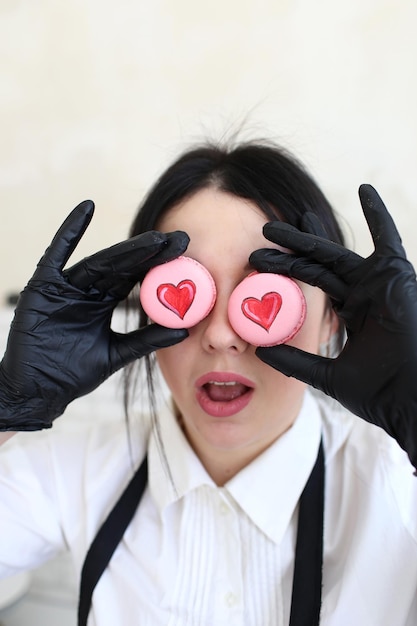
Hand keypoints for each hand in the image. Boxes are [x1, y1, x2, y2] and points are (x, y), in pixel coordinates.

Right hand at [0, 201, 188, 429]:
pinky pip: (56, 254)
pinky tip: (87, 208)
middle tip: (178, 238)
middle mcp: (87, 289)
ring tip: (153, 240)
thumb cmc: (74, 374)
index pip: (135, 277)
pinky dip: (69, 231)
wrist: (40, 391)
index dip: (158, 264)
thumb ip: (146, 340)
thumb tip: (184, 330)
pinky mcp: (44, 286)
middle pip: (122, 265)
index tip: (185, 250)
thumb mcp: (117, 353)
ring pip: (99, 262)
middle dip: (150, 252)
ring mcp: (66, 286)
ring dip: (126, 249)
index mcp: (103, 302)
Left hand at [250, 185, 416, 467]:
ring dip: (307, 236)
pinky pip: (388, 238)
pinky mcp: (395, 275)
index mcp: (349, 314)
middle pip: (317, 265)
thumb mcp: (326, 374)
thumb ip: (295, 360)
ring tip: (280, 222)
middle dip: (288, 251)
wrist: (409, 397)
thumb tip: (260, 349)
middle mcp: (362, 295)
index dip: (285, 273)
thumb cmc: (377, 391)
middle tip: (261, 235)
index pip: (311, 286)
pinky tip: (365, 190)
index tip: (256, 264)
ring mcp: (378, 283)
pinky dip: (378, 214)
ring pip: (335, 253)